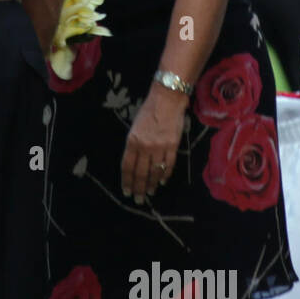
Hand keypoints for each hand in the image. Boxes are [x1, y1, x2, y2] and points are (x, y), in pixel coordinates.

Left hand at [121, 85, 186, 202]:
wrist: (167, 99)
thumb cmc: (148, 111)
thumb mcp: (134, 127)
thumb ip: (133, 145)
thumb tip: (134, 163)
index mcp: (132, 141)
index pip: (127, 166)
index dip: (127, 181)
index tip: (126, 191)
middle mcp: (144, 146)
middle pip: (140, 173)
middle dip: (139, 188)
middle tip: (138, 199)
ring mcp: (159, 147)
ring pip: (155, 172)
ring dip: (152, 184)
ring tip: (150, 192)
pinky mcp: (173, 146)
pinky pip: (168, 165)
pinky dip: (165, 175)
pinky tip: (162, 181)